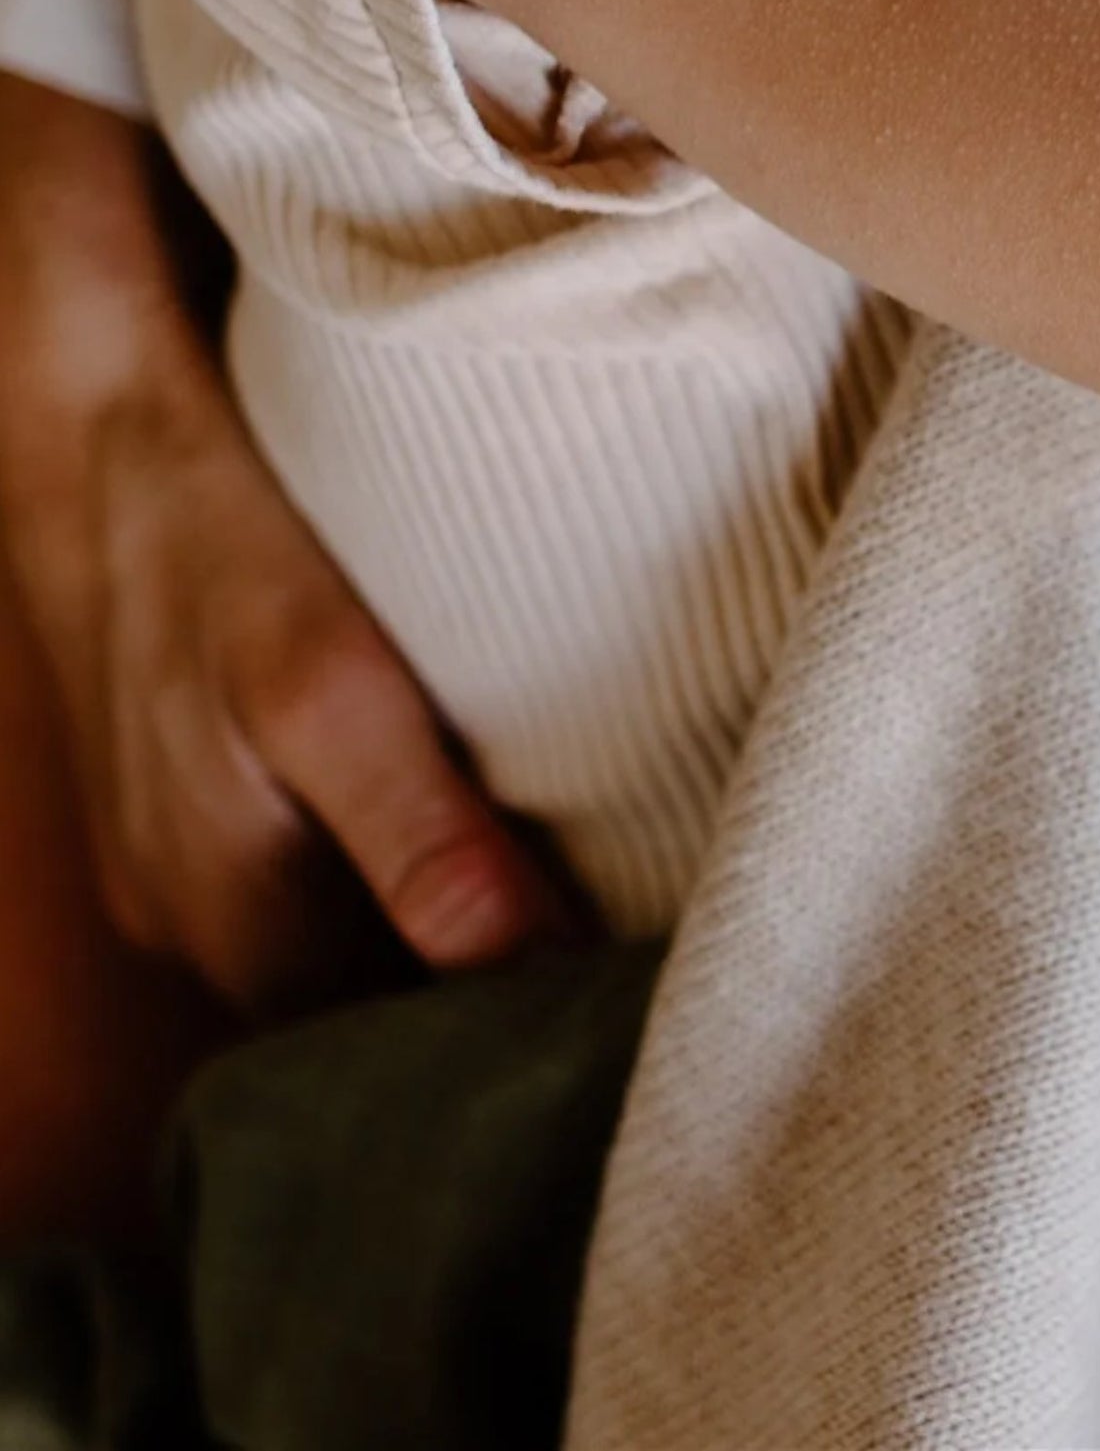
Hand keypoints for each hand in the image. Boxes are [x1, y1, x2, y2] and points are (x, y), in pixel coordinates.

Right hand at [0, 76, 570, 1010]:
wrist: (93, 427)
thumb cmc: (207, 542)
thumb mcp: (324, 685)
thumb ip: (418, 838)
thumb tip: (520, 967)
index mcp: (231, 924)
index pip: (383, 1059)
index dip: (495, 1047)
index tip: (616, 1015)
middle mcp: (194, 923)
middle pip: (355, 1013)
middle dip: (473, 1000)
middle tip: (620, 961)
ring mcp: (181, 864)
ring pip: (332, 945)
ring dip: (431, 935)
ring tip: (572, 896)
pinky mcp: (188, 801)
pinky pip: (303, 876)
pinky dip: (385, 869)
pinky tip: (467, 819)